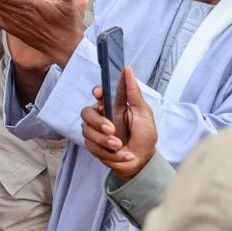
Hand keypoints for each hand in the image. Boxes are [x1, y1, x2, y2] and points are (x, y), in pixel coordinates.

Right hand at [80, 66, 156, 181]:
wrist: (143, 161)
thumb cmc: (145, 136)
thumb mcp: (143, 113)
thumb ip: (133, 93)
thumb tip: (127, 69)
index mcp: (114, 106)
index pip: (99, 93)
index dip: (96, 91)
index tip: (99, 94)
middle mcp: (102, 117)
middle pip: (86, 112)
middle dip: (97, 121)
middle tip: (111, 129)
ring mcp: (96, 131)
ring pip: (86, 130)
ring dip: (103, 140)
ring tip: (119, 146)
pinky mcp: (94, 146)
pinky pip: (91, 146)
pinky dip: (107, 152)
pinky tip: (122, 154)